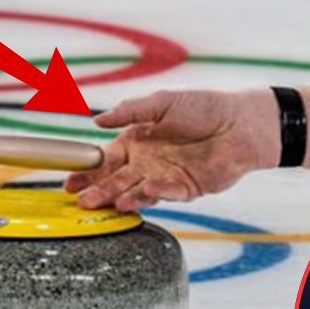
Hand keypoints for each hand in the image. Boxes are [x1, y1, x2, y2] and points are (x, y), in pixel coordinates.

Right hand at [63, 88, 279, 209]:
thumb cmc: (203, 107)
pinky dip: (152, 195)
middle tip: (80, 201)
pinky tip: (138, 195)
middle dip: (97, 191)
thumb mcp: (162, 103)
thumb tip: (96, 120)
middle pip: (116, 181)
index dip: (88, 171)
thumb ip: (130, 111)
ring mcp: (165, 178)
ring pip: (136, 192)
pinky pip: (166, 195)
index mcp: (137, 141)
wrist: (240, 123)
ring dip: (119, 199)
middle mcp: (148, 162)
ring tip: (103, 205)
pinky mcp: (186, 190)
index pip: (106, 160)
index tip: (69, 181)